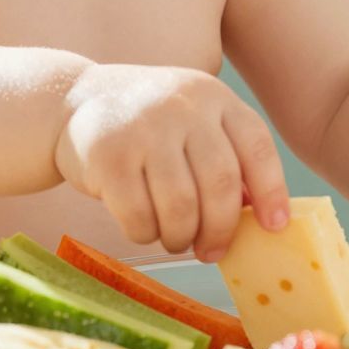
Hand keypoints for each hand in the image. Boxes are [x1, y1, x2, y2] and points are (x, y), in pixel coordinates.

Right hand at [53, 63, 289, 260]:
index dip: (271, 192)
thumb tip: (258, 215)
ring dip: (181, 236)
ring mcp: (144, 128)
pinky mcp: (109, 155)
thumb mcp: (192, 121)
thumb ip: (225, 156)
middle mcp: (183, 106)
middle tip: (212, 251)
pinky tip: (144, 227)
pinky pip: (139, 215)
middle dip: (221, 229)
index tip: (273, 227)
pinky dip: (145, 233)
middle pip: (220, 184)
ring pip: (181, 206)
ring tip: (175, 239)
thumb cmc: (148, 125)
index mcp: (214, 97)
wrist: (75, 100)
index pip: (256, 147)